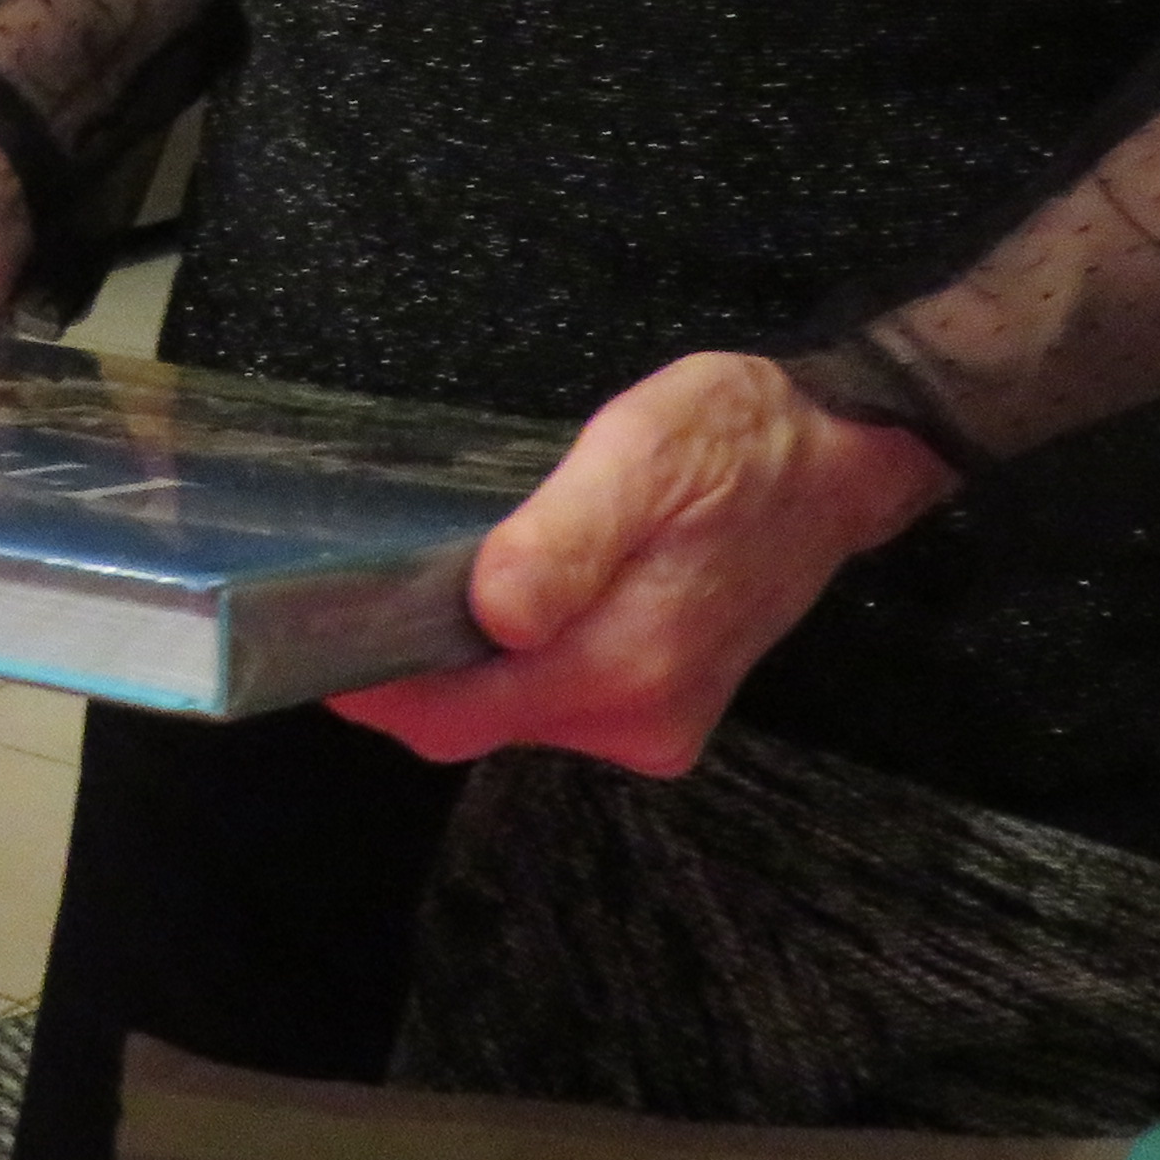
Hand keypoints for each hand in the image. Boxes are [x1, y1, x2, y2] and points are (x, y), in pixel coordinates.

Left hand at [327, 352, 955, 771]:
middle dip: (416, 672)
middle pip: (478, 721)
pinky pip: (560, 694)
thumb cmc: (741, 439)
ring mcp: (658, 718)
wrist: (842, 454)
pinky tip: (513, 596)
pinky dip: (518, 659)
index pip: (456, 718)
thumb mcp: (640, 454)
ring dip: (468, 662)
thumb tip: (491, 615)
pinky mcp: (667, 701)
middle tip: (361, 595)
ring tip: (435, 580)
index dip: (379, 690)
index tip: (317, 644)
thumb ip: (563, 540)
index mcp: (624, 668)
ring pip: (516, 709)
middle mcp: (641, 718)